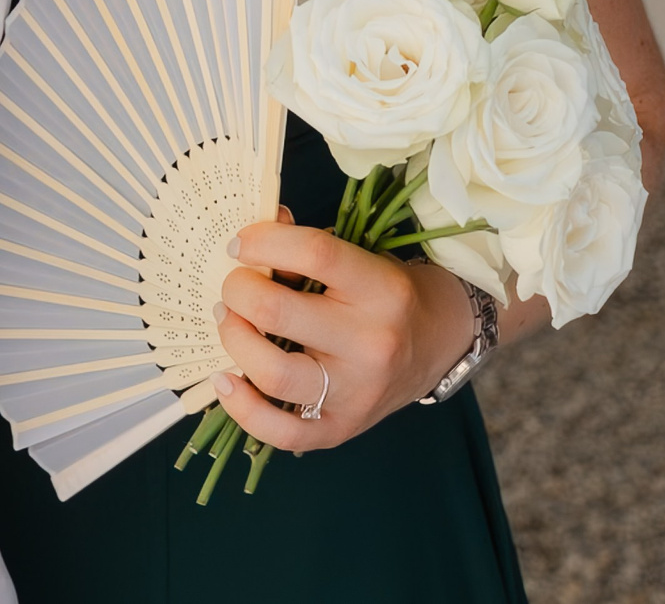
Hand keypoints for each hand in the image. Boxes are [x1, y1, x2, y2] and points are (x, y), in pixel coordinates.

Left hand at [209, 216, 478, 452]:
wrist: (438, 344)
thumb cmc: (387, 294)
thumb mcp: (362, 258)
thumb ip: (308, 245)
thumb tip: (253, 231)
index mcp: (380, 289)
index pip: (314, 254)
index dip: (263, 241)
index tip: (239, 243)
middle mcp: (371, 343)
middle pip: (276, 312)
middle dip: (237, 290)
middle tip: (234, 286)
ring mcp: (356, 392)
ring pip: (272, 373)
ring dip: (234, 340)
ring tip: (230, 321)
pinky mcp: (342, 428)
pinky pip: (281, 432)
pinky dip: (242, 408)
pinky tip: (226, 380)